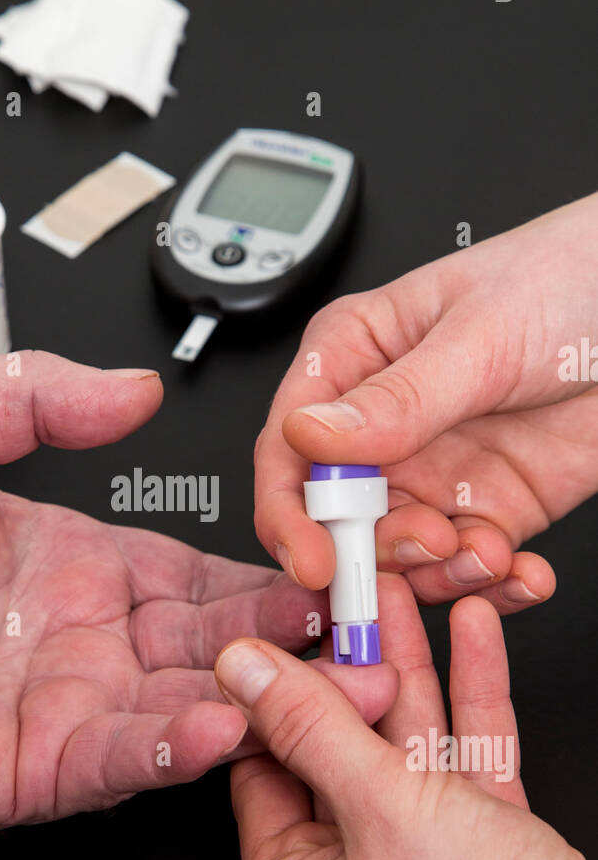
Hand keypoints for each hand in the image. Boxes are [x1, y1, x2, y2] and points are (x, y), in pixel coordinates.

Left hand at [0, 352, 323, 842]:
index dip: (263, 564)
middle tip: (364, 627)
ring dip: (265, 697)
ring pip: (192, 703)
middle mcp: (83, 636)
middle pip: (217, 638)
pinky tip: (225, 723)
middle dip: (293, 636)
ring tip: (333, 685)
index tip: (327, 557)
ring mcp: (67, 706)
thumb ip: (36, 396)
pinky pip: (127, 760)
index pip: (195, 566)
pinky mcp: (38, 771)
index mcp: (72, 560)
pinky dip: (179, 747)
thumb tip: (135, 389)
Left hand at [216, 576, 597, 859]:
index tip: (290, 630)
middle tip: (356, 599)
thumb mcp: (384, 810)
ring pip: (404, 757)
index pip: (263, 776)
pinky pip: (461, 772)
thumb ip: (310, 727)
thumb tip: (241, 671)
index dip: (278, 696)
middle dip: (357, 670)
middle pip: (337, 760)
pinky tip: (472, 639)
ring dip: (412, 673)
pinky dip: (468, 706)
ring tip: (406, 597)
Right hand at [255, 192, 597, 609]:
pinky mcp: (492, 506)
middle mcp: (386, 424)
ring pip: (401, 552)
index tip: (315, 558)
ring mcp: (438, 469)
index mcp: (355, 360)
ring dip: (439, 571)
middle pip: (339, 516)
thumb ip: (398, 398)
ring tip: (485, 552)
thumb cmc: (569, 277)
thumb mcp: (479, 335)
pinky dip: (491, 582)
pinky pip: (469, 564)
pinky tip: (519, 569)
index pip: (291, 447)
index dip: (291, 512)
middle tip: (426, 545)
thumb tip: (311, 435)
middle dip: (375, 549)